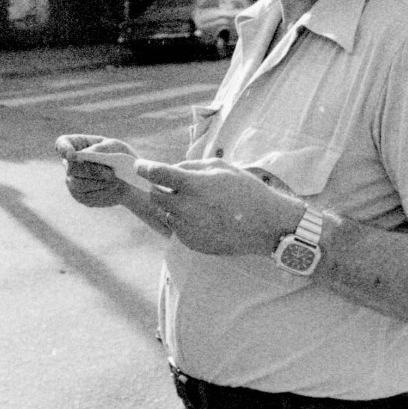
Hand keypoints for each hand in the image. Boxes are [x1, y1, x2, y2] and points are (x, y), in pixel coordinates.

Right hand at [56, 134, 135, 207]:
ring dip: (99, 184)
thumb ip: (102, 148)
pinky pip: (87, 197)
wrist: (127, 177)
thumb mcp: (115, 146)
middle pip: (72, 168)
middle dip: (91, 171)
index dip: (64, 149)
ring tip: (117, 181)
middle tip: (111, 174)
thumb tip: (87, 153)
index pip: (62, 144)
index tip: (72, 155)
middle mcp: (69, 163)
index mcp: (75, 144)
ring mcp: (72, 181)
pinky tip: (114, 189)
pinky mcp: (80, 196)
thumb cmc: (119, 156)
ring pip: (79, 185)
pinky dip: (102, 193)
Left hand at [136, 158, 302, 255]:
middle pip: (155, 194)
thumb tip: (172, 169)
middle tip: (175, 184)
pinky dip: (181, 219)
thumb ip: (191, 165)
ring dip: (170, 204)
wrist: (267, 226)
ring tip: (193, 201)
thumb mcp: (221, 167)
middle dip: (159, 187)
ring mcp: (188, 228)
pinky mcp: (192, 242)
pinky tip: (202, 217)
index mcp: (193, 185)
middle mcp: (186, 208)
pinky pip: (176, 227)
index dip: (144, 167)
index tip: (139, 166)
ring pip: (163, 211)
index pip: (156, 174)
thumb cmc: (247, 192)